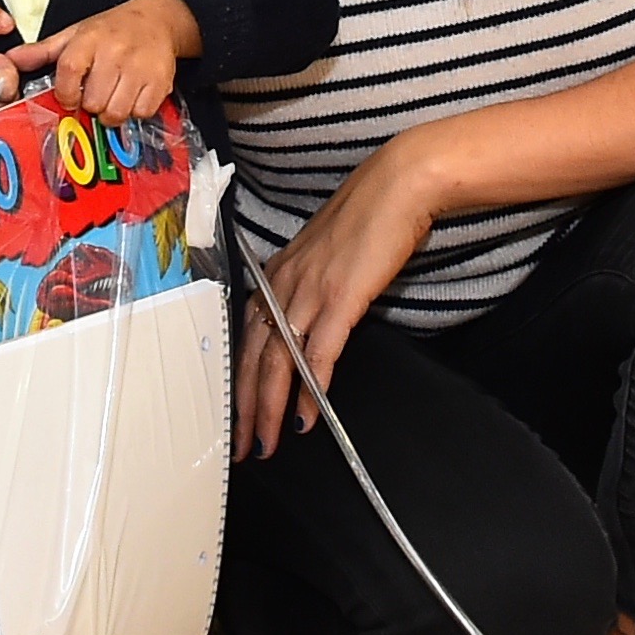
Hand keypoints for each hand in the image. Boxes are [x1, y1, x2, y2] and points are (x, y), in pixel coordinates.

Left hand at [6, 0, 197, 124]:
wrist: (158, 19)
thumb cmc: (112, 30)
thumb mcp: (75, 34)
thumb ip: (42, 51)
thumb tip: (10, 59)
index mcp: (90, 39)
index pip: (69, 72)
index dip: (65, 93)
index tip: (69, 97)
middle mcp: (115, 51)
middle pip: (93, 101)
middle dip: (91, 105)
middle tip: (95, 95)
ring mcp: (140, 67)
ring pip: (116, 112)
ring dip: (111, 112)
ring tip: (113, 97)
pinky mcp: (161, 80)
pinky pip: (141, 113)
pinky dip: (135, 111)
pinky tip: (132, 96)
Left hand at [235, 135, 440, 459]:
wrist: (397, 187)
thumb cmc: (366, 220)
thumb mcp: (324, 258)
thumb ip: (309, 290)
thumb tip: (306, 327)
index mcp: (276, 276)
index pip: (247, 339)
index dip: (239, 383)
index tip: (236, 418)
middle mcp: (282, 285)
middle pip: (254, 358)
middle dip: (246, 407)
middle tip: (242, 447)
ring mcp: (309, 292)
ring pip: (279, 362)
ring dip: (270, 408)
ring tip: (267, 444)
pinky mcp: (340, 298)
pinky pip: (319, 353)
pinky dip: (311, 388)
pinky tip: (307, 416)